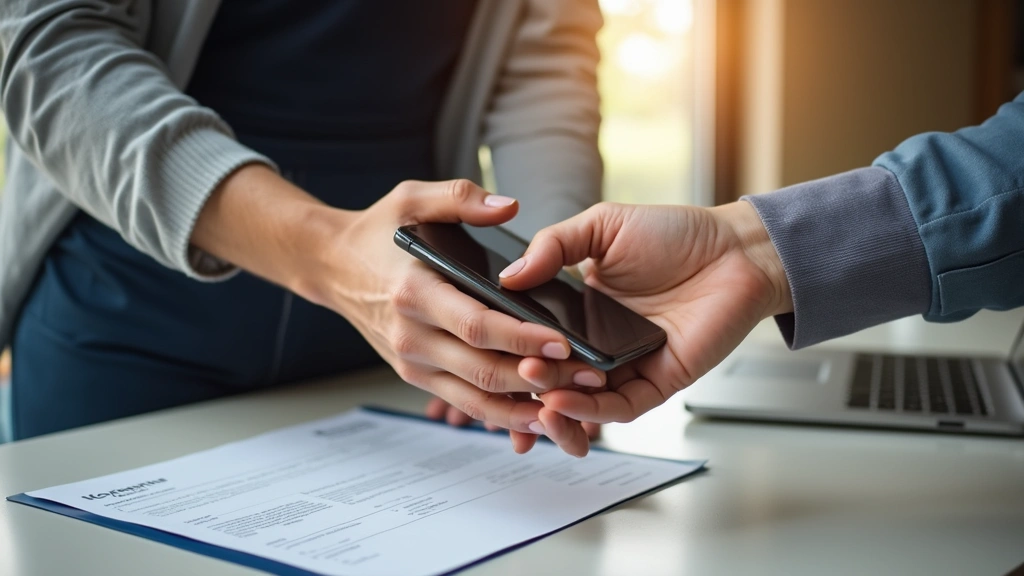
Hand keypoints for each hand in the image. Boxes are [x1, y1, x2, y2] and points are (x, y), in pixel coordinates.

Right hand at [191, 166, 600, 455]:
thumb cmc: (377, 232)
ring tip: (572, 407)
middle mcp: (412, 336)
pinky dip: (500, 415)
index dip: (522, 338)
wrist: (331, 265)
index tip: (563, 342)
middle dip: (538, 379)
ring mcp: (412, 363)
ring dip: (525, 408)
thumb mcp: (411, 198)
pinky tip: (537, 416)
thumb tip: (508, 208)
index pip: (476, 325)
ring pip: (476, 399)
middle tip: (585, 379)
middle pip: (483, 370)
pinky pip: (464, 403)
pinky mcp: (416, 376)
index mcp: (414, 292)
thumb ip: (460, 197)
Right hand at [498, 201, 790, 429]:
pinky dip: (589, 409)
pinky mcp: (657, 382)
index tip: (479, 355)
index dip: (507, 353)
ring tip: (533, 402)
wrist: (733, 248)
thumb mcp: (601, 227)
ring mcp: (626, 367)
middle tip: (511, 377)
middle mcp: (597, 343)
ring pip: (581, 404)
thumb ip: (554, 245)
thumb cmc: (675, 235)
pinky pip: (618, 408)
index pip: (534, 341)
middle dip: (525, 389)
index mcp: (577, 310)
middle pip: (552, 380)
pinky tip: (564, 402)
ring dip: (553, 409)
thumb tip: (508, 276)